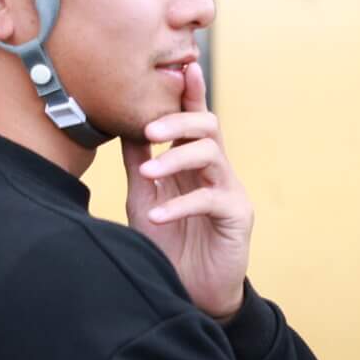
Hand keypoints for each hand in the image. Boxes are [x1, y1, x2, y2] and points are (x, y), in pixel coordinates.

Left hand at [121, 61, 252, 320]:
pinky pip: (211, 199)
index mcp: (193, 162)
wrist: (191, 293)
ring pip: (212, 153)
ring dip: (177, 157)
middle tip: (150, 126)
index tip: (181, 67)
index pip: (194, 118)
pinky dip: (181, 204)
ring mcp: (228, 191)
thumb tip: (123, 123)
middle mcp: (215, 171)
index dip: (191, 92)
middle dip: (180, 119)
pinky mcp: (236, 216)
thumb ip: (138, 162)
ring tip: (149, 172)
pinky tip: (159, 216)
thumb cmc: (169, 244)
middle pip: (208, 126)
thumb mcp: (145, 198)